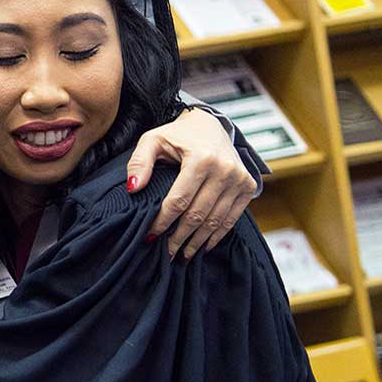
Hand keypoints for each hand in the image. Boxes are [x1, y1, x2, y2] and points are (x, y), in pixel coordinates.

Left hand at [127, 108, 255, 260]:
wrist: (210, 125)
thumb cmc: (177, 135)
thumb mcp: (152, 140)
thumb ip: (139, 163)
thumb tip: (133, 189)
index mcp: (201, 158)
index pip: (179, 200)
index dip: (164, 221)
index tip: (150, 236)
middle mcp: (224, 169)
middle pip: (198, 214)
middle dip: (180, 237)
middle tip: (166, 253)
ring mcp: (239, 179)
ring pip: (216, 220)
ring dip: (198, 241)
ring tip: (182, 255)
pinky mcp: (248, 186)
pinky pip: (232, 218)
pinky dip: (217, 235)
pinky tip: (203, 245)